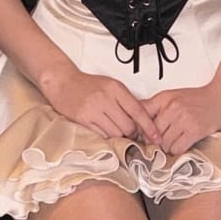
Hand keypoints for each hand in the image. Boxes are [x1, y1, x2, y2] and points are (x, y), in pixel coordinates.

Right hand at [41, 64, 163, 146]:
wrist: (64, 82)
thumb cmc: (89, 85)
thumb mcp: (111, 86)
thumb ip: (126, 101)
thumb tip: (142, 121)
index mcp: (116, 88)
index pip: (138, 110)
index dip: (149, 126)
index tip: (157, 137)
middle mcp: (105, 98)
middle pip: (128, 126)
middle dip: (131, 133)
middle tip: (129, 133)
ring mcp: (93, 109)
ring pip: (115, 133)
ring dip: (118, 136)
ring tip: (113, 128)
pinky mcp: (83, 119)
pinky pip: (101, 135)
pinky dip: (105, 136)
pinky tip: (103, 129)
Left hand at [143, 81, 220, 154]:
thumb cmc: (199, 99)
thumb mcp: (174, 97)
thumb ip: (157, 108)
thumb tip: (140, 124)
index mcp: (164, 98)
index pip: (140, 115)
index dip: (139, 128)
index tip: (139, 136)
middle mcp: (172, 107)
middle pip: (152, 134)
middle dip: (154, 142)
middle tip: (160, 144)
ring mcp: (183, 118)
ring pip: (164, 144)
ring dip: (168, 148)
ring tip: (175, 142)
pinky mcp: (194, 130)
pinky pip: (177, 148)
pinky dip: (178, 150)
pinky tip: (183, 144)